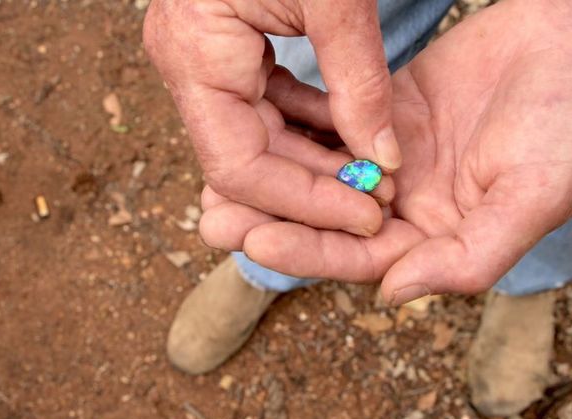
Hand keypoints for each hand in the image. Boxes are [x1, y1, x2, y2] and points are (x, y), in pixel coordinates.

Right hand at [143, 0, 400, 237]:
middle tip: (376, 205)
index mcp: (195, 55)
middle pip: (247, 163)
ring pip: (257, 143)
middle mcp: (189, 67)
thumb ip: (360, 84)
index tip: (364, 212)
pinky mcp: (231, 53)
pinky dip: (309, 128)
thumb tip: (382, 162)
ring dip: (314, 165)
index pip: (239, 166)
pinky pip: (266, 109)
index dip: (301, 202)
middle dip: (313, 190)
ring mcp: (206, 61)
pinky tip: (350, 140)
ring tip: (371, 179)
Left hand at [200, 0, 571, 302]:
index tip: (256, 238)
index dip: (310, 250)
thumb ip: (467, 257)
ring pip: (323, 176)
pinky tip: (255, 123)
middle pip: (330, 222)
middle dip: (274, 220)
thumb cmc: (569, 124)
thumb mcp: (531, 200)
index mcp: (440, 237)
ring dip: (274, 176)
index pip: (363, 257)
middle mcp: (411, 205)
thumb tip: (388, 295)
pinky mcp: (387, 114)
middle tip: (213, 218)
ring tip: (215, 177)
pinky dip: (297, 126)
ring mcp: (397, 158)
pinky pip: (334, 125)